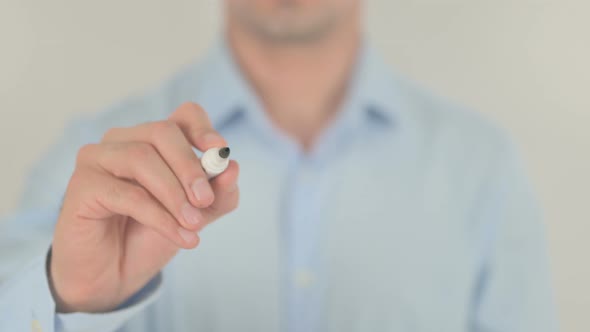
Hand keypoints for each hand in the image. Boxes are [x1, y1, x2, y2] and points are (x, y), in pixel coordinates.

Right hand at [49, 103, 238, 312]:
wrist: (113, 275)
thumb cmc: (151, 236)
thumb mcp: (196, 216)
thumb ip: (218, 194)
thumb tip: (233, 169)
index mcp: (154, 140)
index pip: (184, 115)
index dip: (203, 128)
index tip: (219, 151)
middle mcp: (124, 140)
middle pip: (162, 132)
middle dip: (189, 167)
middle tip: (206, 201)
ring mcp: (98, 158)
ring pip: (142, 158)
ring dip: (174, 195)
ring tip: (194, 225)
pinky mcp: (82, 185)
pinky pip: (126, 194)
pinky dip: (159, 216)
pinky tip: (179, 236)